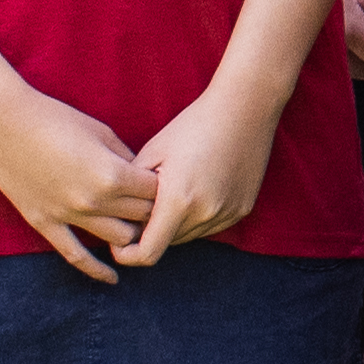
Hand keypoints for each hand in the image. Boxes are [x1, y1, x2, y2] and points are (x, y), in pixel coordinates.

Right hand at [0, 86, 163, 279]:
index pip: (156, 193)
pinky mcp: (45, 223)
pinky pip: (75, 255)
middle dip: (153, 211)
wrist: (2, 122)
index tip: (166, 184)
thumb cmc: (54, 119)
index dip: (165, 188)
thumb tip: (146, 178)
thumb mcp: (101, 132)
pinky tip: (113, 279)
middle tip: (157, 206)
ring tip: (137, 228)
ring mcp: (68, 215)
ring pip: (118, 240)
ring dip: (131, 235)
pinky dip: (97, 270)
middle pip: (141, 218)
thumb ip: (126, 159)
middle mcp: (94, 200)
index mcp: (112, 174)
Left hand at [126, 79, 282, 264]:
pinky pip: (210, 226)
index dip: (126, 254)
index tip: (118, 241)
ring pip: (188, 236)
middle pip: (167, 243)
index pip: (147, 253)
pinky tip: (198, 187)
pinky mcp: (242, 210)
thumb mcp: (152, 153)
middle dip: (151, 232)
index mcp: (178, 200)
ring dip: (175, 224)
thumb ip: (132, 192)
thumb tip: (118, 218)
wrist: (245, 109)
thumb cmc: (193, 126)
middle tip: (145, 204)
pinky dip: (197, 216)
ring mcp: (227, 214)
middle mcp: (205, 214)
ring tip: (174, 190)